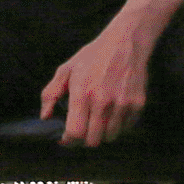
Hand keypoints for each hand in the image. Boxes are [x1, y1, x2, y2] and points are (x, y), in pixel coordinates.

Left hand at [37, 17, 156, 147]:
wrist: (125, 42)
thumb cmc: (93, 56)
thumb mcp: (66, 69)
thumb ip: (51, 94)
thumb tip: (45, 117)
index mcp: (82, 93)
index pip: (75, 133)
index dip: (68, 140)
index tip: (65, 138)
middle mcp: (103, 102)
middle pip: (92, 141)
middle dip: (84, 139)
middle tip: (82, 129)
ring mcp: (122, 104)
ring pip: (110, 137)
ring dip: (102, 134)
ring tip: (98, 120)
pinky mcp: (137, 104)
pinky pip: (125, 128)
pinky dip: (118, 126)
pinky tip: (112, 112)